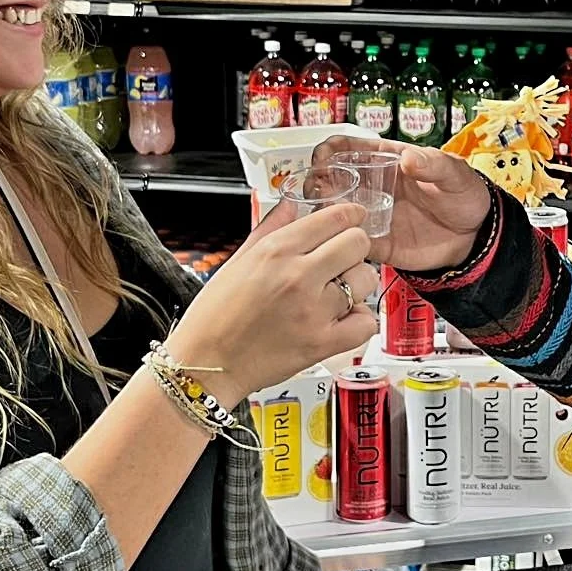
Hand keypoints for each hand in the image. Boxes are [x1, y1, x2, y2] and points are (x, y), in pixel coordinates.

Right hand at [166, 200, 376, 403]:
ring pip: (365, 280)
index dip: (350, 215)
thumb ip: (269, 229)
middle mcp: (298, 277)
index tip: (353, 218)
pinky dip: (360, 319)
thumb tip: (289, 206)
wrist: (206, 364)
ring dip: (356, 283)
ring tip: (338, 291)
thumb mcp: (237, 261)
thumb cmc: (214, 316)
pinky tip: (343, 318)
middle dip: (354, 246)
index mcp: (276, 252)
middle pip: (357, 244)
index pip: (334, 218)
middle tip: (344, 256)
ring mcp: (313, 311)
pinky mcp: (322, 343)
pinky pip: (366, 322)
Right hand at [311, 137, 491, 273]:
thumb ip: (433, 164)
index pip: (349, 149)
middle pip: (332, 179)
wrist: (477, 236)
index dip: (329, 149)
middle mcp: (373, 187)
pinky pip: (351, 244)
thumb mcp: (454, 174)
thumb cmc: (465, 196)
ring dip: (324, 213)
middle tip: (318, 189)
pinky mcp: (379, 243)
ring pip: (335, 212)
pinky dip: (341, 243)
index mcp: (388, 161)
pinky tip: (340, 241)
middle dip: (318, 182)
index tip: (322, 156)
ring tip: (326, 214)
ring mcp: (373, 215)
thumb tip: (408, 158)